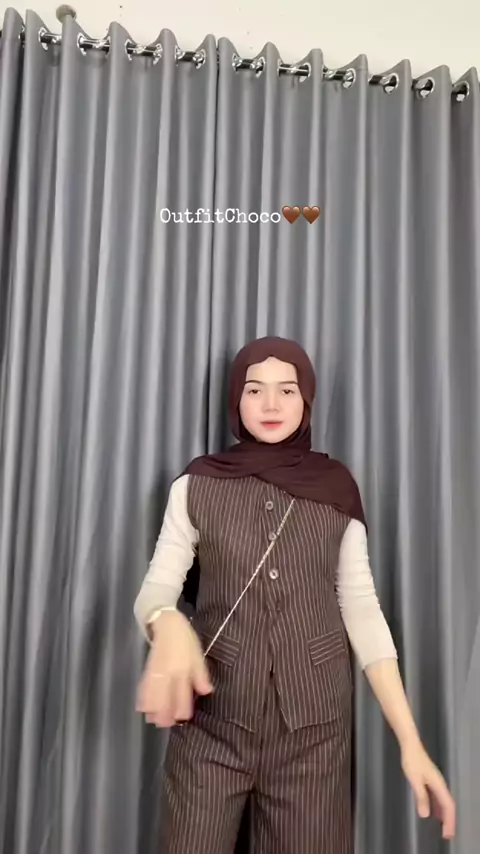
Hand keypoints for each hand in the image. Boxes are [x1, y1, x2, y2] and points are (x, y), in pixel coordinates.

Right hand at [136, 610, 212, 727]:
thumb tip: (206, 691)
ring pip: (153, 691)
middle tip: (164, 724)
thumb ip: (201, 674)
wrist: (167, 622)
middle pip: (165, 694)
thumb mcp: (198, 654)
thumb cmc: (185, 639)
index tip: (182, 718)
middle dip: (164, 710)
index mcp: (183, 667)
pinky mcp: (148, 666)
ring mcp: (157, 668)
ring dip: (152, 706)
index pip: (182, 691)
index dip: (182, 705)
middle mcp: (169, 670)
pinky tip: (141, 706)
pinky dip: (142, 695)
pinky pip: (144, 683)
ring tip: (152, 719)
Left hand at [401, 740, 455, 839]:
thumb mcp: (415, 780)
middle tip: (446, 835)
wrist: (410, 745)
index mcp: (439, 785)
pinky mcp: (430, 780)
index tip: (447, 834)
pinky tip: (432, 812)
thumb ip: (421, 797)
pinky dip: (437, 807)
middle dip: (449, 821)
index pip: (448, 806)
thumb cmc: (412, 761)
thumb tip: (426, 815)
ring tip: (442, 828)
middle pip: (448, 805)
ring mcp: (436, 782)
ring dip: (444, 815)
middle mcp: (440, 784)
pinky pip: (437, 797)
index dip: (449, 821)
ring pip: (443, 801)